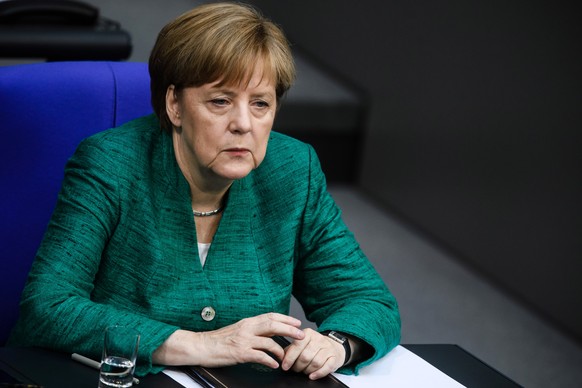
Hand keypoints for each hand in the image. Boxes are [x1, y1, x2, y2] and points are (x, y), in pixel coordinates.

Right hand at [153, 313, 304, 368]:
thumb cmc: (219, 340)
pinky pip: (260, 356)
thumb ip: (252, 329)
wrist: (201, 346)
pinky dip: (270, 360)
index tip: (296, 323)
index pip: (270, 316)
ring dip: (281, 349)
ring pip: (269, 341)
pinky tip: (274, 364)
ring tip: (286, 356)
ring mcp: (244, 340)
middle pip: (273, 325)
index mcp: (247, 322)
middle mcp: (247, 328)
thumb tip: (268, 331)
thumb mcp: (238, 329)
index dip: (286, 318)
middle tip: (301, 335)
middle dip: (289, 330)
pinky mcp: (240, 353)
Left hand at [281, 328, 344, 379]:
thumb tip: (281, 357)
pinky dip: (318, 373)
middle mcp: (318, 339)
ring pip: (315, 362)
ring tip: (304, 371)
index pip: (297, 345)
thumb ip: (291, 349)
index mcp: (308, 333)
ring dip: (307, 370)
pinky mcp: (335, 357)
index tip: (285, 366)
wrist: (334, 346)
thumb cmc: (314, 346)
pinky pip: (327, 367)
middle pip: (305, 356)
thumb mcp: (302, 343)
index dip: (290, 357)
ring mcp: (328, 348)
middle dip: (298, 366)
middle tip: (295, 369)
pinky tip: (312, 375)